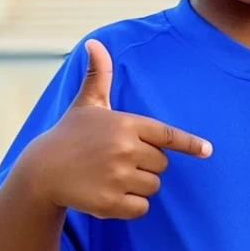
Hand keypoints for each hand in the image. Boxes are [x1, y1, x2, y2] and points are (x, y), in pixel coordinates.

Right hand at [29, 39, 212, 219]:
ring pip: (152, 186)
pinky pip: (141, 208)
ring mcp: (117, 177)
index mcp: (125, 123)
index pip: (166, 135)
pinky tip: (110, 194)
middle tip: (119, 159)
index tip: (207, 151)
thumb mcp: (87, 104)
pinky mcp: (110, 203)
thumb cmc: (69, 134)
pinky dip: (131, 205)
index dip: (189, 144)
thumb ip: (98, 75)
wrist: (41, 170)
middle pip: (161, 164)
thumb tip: (94, 42)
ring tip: (112, 176)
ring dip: (139, 185)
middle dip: (146, 164)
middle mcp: (124, 149)